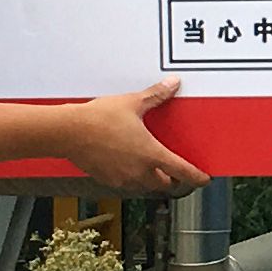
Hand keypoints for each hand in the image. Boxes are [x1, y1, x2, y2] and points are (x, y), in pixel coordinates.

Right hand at [57, 81, 200, 194]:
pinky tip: (126, 163)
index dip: (197, 177)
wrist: (67, 132)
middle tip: (173, 169)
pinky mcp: (107, 179)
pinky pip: (126, 183)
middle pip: (164, 184)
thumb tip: (173, 85)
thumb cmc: (99, 119)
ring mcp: (123, 178)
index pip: (183, 172)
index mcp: (151, 155)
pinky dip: (131, 176)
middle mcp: (140, 171)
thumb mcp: (132, 103)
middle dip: (171, 179)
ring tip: (149, 164)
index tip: (204, 179)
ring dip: (151, 179)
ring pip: (145, 185)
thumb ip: (156, 96)